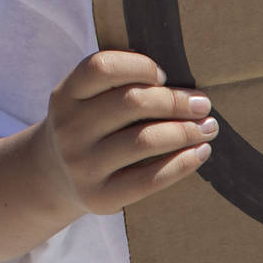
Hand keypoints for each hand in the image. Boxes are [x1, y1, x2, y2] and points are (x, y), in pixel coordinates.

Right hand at [37, 51, 217, 216]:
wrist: (54, 177)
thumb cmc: (91, 124)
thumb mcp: (88, 97)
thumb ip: (121, 82)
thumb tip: (185, 82)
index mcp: (67, 94)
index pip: (102, 67)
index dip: (140, 66)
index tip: (165, 75)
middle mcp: (69, 128)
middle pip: (131, 102)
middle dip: (175, 101)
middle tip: (203, 104)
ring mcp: (81, 165)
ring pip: (144, 140)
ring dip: (185, 131)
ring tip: (208, 127)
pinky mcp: (98, 197)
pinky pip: (149, 179)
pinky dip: (181, 163)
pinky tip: (200, 153)